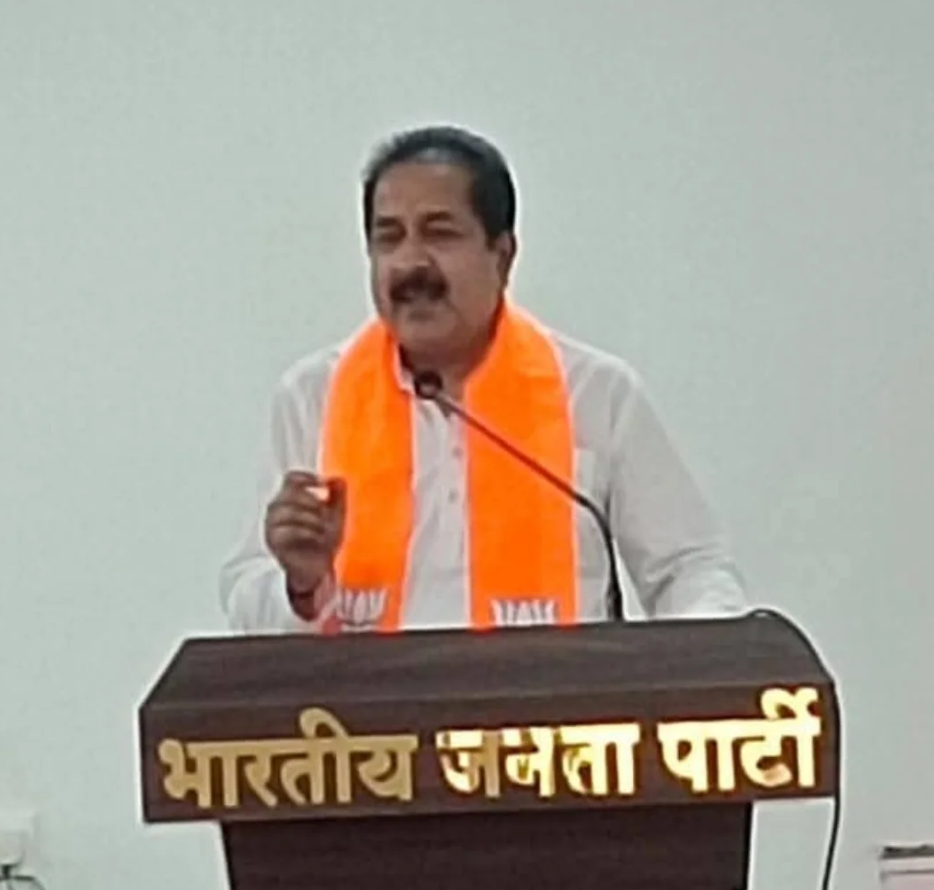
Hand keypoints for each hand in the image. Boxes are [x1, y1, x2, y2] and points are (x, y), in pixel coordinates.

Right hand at [264, 470, 346, 595]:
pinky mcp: (273, 541)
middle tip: (326, 513)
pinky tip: (318, 537)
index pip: (291, 478)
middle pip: (290, 493)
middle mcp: (277, 508)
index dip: (306, 477)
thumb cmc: (323, 540)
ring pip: (287, 511)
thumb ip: (337, 497)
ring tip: (324, 528)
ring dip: (311, 518)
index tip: (324, 483)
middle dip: (312, 501)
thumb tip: (338, 478)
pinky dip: (306, 531)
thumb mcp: (335, 516)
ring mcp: (272, 525)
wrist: (317, 569)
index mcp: (290, 498)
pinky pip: (286, 530)